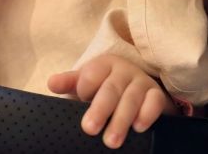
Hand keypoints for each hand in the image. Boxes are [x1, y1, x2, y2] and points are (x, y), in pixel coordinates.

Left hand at [48, 54, 176, 148]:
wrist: (137, 91)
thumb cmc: (104, 89)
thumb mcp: (86, 84)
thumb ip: (70, 83)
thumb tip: (52, 83)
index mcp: (103, 65)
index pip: (92, 74)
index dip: (85, 89)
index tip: (80, 100)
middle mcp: (123, 70)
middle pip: (111, 88)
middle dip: (100, 109)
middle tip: (89, 129)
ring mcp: (141, 81)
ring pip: (132, 97)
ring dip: (121, 119)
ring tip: (112, 141)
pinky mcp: (156, 94)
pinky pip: (154, 101)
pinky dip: (147, 113)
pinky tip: (139, 127)